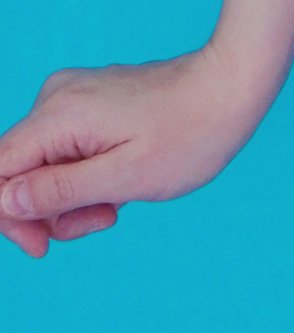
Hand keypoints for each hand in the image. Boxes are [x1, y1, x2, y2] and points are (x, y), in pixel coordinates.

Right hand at [0, 42, 279, 258]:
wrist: (233, 86)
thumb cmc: (190, 134)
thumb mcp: (125, 178)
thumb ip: (59, 191)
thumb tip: (5, 201)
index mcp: (58, 115)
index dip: (8, 216)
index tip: (42, 246)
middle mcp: (56, 99)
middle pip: (17, 171)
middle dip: (50, 211)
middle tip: (103, 220)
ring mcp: (73, 97)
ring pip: (44, 165)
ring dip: (73, 197)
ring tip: (119, 202)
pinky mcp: (90, 103)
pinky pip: (67, 151)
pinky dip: (87, 177)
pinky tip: (122, 182)